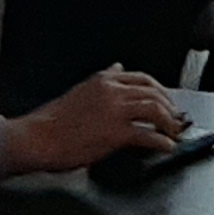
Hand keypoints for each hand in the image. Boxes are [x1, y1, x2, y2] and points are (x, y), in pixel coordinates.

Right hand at [13, 66, 182, 171]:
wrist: (37, 137)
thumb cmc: (53, 120)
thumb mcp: (80, 89)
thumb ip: (103, 79)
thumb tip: (117, 67)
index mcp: (104, 80)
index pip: (143, 79)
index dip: (160, 91)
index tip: (166, 102)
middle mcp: (112, 91)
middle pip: (154, 92)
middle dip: (170, 106)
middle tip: (176, 119)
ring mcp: (114, 111)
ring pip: (155, 109)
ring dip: (170, 122)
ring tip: (174, 133)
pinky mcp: (115, 133)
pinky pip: (147, 135)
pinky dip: (162, 141)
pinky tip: (166, 147)